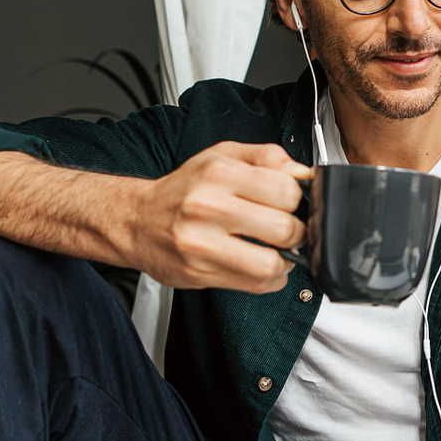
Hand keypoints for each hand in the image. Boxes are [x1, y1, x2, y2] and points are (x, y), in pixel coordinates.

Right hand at [131, 142, 311, 293]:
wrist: (136, 219)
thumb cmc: (184, 189)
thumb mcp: (223, 156)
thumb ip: (268, 158)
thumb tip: (305, 174)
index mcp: (219, 173)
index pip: (287, 190)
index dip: (299, 200)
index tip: (293, 205)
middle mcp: (208, 207)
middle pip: (284, 229)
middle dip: (296, 232)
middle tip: (288, 230)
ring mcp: (202, 244)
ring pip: (271, 264)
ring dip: (285, 261)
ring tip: (276, 251)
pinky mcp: (199, 272)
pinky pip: (254, 284)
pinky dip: (269, 278)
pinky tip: (260, 264)